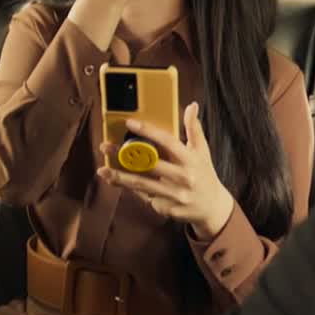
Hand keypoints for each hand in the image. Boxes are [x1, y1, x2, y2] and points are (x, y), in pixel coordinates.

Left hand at [98, 102, 236, 237]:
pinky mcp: (166, 208)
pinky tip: (115, 181)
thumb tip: (192, 106)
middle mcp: (182, 177)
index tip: (130, 123)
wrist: (212, 207)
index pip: (167, 142)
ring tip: (102, 170)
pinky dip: (130, 189)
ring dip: (120, 176)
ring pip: (142, 184)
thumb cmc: (204, 174)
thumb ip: (194, 128)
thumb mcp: (202, 151)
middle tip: (104, 146)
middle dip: (125, 154)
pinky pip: (145, 196)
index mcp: (190, 159)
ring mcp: (174, 194)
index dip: (148, 132)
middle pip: (149, 163)